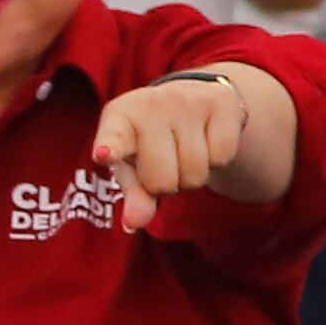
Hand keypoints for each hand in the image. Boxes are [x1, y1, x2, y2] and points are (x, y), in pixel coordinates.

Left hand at [95, 68, 252, 229]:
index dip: (109, 148)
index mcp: (118, 119)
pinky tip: (207, 141)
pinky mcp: (220, 101)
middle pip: (162, 181)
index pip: (113, 139)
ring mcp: (186, 100)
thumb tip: (133, 225)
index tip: (103, 154)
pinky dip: (217, 160)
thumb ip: (134, 196)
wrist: (191, 99)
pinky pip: (222, 158)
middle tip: (167, 162)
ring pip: (195, 174)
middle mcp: (150, 105)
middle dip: (167, 185)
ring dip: (192, 176)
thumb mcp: (135, 166)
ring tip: (184, 153)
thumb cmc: (151, 141)